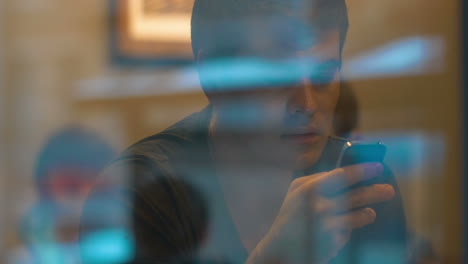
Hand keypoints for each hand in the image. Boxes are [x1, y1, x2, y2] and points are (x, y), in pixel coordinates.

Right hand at [246, 163, 394, 263]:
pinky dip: (348, 230)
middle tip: (389, 190)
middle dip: (376, 191)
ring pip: (359, 214)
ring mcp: (326, 222)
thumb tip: (346, 172)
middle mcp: (318, 203)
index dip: (362, 170)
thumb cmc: (291, 218)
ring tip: (370, 212)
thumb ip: (317, 180)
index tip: (377, 167)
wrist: (280, 249)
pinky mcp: (333, 239)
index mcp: (308, 187)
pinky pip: (349, 231)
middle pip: (356, 194)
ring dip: (368, 212)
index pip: (342, 175)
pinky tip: (340, 231)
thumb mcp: (297, 193)